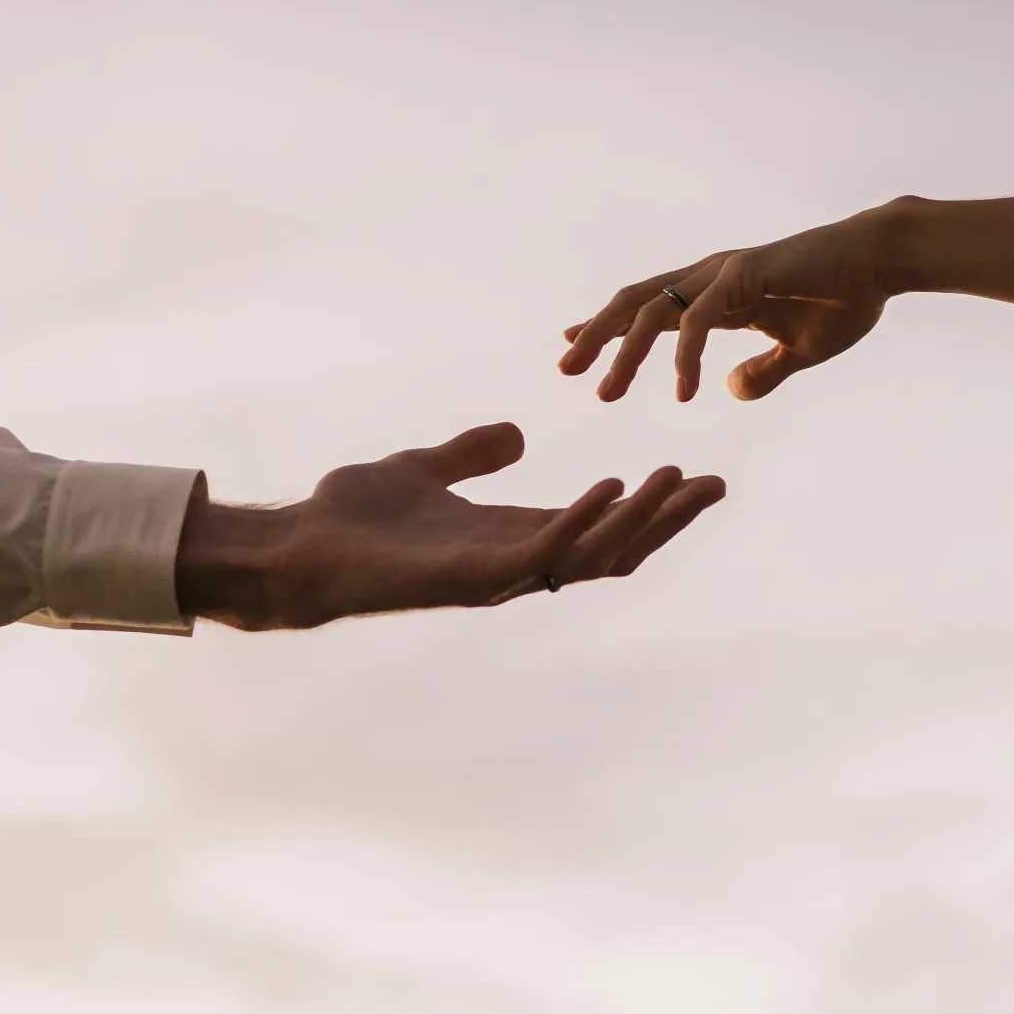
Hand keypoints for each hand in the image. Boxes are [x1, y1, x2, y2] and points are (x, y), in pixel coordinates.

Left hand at [176, 422, 723, 629]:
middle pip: (611, 546)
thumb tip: (519, 436)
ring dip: (639, 519)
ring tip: (677, 479)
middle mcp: (512, 560)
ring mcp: (495, 573)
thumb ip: (471, 454)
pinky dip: (581, 519)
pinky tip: (612, 485)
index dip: (647, 505)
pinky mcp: (470, 576)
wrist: (298, 547)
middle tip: (715, 486)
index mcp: (508, 535)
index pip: (597, 524)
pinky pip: (542, 550)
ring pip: (589, 552)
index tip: (694, 476)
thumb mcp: (424, 469)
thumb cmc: (351, 518)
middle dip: (665, 519)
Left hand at [559, 203, 903, 403]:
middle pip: (633, 305)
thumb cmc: (844, 300)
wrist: (883, 263)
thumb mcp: (798, 352)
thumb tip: (732, 391)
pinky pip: (699, 318)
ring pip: (653, 310)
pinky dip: (684, 355)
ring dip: (622, 351)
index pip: (648, 311)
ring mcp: (723, 273)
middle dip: (595, 336)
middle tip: (565, 370)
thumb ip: (764, 372)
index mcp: (715, 295)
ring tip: (605, 392)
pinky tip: (681, 390)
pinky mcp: (744, 274)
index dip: (608, 330)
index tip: (571, 351)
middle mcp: (708, 279)